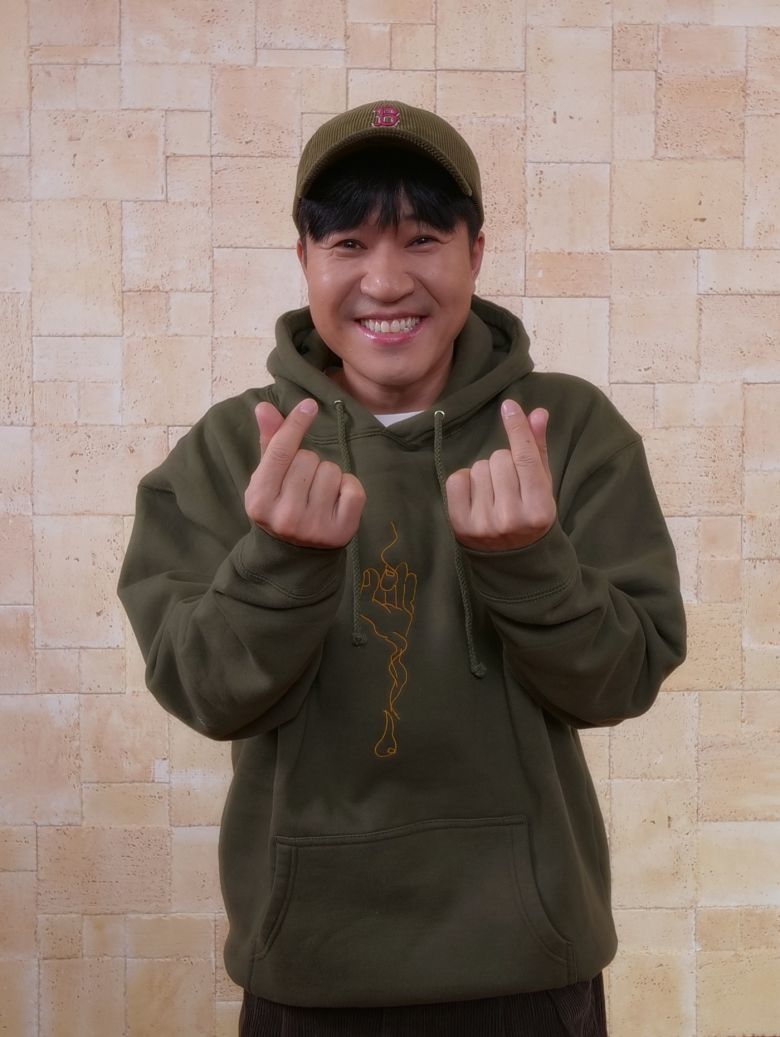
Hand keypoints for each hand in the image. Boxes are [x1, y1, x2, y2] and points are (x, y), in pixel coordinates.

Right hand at [244, 399, 365, 547]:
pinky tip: (336, 501)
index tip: (309, 405)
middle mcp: (285, 516)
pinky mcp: (341, 532)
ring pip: (331, 470)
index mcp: (259, 500)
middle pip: (308, 458)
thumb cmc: (280, 504)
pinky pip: (354, 488)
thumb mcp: (267, 477)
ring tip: (317, 494)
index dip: (295, 424)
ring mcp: (314, 527)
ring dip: (328, 475)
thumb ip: (269, 441)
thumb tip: (264, 407)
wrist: (295, 555)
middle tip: (302, 484)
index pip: (280, 452)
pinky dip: (349, 487)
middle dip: (309, 463)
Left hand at [445, 400, 555, 551]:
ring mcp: (484, 524)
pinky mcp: (460, 526)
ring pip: (479, 467)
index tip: (508, 405)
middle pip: (500, 459)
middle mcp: (511, 518)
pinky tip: (476, 498)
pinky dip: (465, 482)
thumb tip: (538, 413)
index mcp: (540, 509)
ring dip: (486, 474)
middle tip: (509, 485)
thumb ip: (539, 450)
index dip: (517, 429)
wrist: (513, 562)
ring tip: (494, 495)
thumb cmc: (530, 516)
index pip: (525, 459)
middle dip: (504, 463)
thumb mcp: (543, 487)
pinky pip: (457, 479)